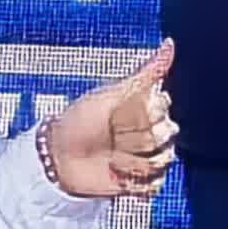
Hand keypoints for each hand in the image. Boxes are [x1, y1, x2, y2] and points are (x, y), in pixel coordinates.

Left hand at [47, 41, 174, 200]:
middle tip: (113, 134)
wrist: (57, 156)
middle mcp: (149, 133)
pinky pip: (155, 184)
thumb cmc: (79, 120)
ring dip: (133, 159)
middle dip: (136, 136)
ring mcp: (147, 159)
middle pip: (165, 135)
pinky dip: (135, 180)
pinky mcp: (141, 184)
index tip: (120, 112)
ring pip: (163, 159)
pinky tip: (117, 172)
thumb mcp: (112, 93)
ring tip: (112, 156)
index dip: (141, 112)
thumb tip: (170, 44)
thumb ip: (146, 72)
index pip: (164, 108)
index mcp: (146, 108)